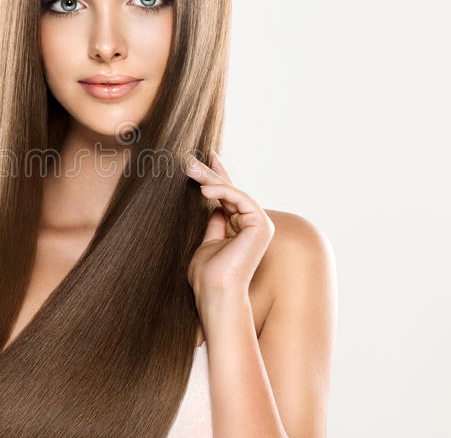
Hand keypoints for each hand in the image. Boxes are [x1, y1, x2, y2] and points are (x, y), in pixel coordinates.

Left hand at [185, 151, 274, 313]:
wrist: (215, 293)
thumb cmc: (207, 276)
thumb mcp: (206, 243)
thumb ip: (212, 224)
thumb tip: (211, 205)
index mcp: (241, 228)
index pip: (229, 196)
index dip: (218, 175)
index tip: (207, 157)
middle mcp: (254, 225)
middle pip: (230, 191)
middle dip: (209, 173)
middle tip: (188, 160)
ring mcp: (260, 225)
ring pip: (233, 192)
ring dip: (210, 179)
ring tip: (190, 170)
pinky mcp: (261, 225)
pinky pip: (240, 199)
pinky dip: (222, 192)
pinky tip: (203, 191)